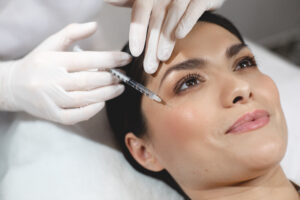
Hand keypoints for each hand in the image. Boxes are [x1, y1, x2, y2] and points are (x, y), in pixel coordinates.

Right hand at [1, 22, 130, 124]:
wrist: (14, 86)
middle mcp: (51, 81)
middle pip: (87, 80)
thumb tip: (94, 25)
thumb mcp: (51, 44)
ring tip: (119, 88)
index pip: (86, 59)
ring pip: (84, 98)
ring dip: (106, 94)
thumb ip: (72, 33)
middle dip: (110, 78)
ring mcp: (51, 100)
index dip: (109, 59)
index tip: (125, 59)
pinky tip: (103, 103)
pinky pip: (76, 116)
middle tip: (123, 75)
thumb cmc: (37, 63)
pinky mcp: (53, 115)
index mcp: (52, 61)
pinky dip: (92, 110)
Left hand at [105, 0, 224, 73]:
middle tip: (149, 67)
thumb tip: (108, 0)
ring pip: (174, 16)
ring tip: (162, 57)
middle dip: (152, 45)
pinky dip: (187, 21)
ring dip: (167, 38)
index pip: (140, 10)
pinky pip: (195, 8)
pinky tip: (180, 35)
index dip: (137, 32)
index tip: (135, 52)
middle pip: (156, 20)